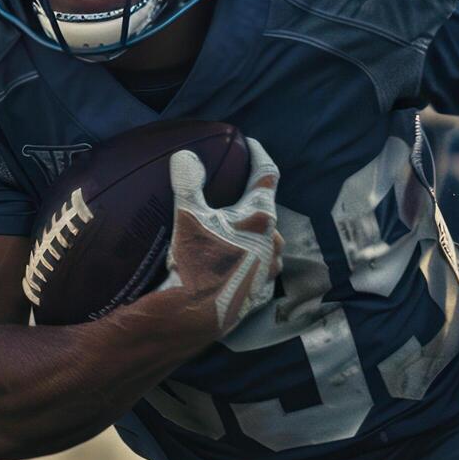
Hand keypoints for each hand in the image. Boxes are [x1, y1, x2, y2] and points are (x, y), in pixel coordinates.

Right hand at [154, 138, 282, 339]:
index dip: (259, 154)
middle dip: (252, 199)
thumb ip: (188, 182)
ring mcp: (268, 269)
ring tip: (234, 229)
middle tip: (235, 191)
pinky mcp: (260, 292)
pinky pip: (260, 266)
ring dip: (253, 232)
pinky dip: (248, 258)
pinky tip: (232, 262)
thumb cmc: (195, 262)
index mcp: (259, 217)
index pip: (266, 174)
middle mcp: (272, 241)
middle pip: (267, 210)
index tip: (250, 143)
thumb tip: (186, 155)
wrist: (195, 316)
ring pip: (267, 241)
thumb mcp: (187, 217)